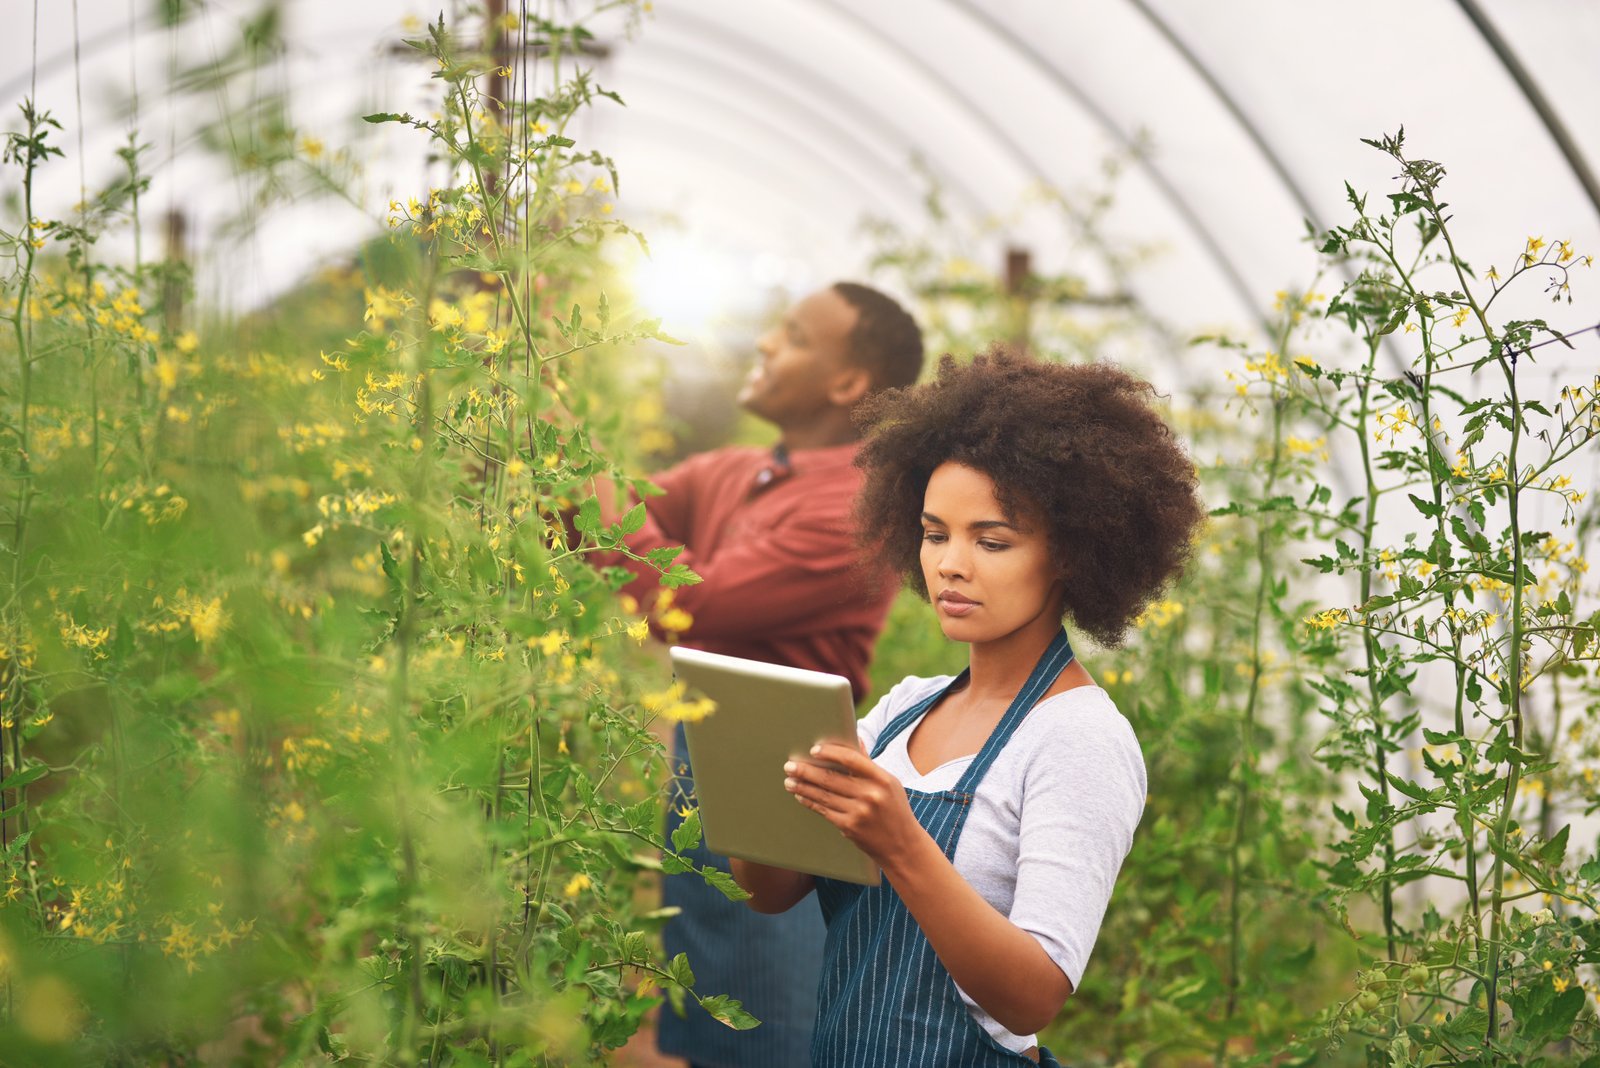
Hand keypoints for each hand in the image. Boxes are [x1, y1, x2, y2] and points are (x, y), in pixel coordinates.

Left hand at [784, 742, 924, 868]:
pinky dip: (810, 802)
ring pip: (824, 795)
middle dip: (806, 771)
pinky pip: (824, 811)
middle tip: (790, 765)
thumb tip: (855, 739)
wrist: (902, 847)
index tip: (814, 750)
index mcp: (882, 779)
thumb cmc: (895, 810)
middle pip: (831, 778)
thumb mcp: (889, 784)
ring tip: (789, 780)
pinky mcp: (850, 827)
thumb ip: (869, 764)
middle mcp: (871, 795)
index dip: (830, 752)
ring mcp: (859, 812)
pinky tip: (801, 796)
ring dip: (803, 787)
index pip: (851, 759)